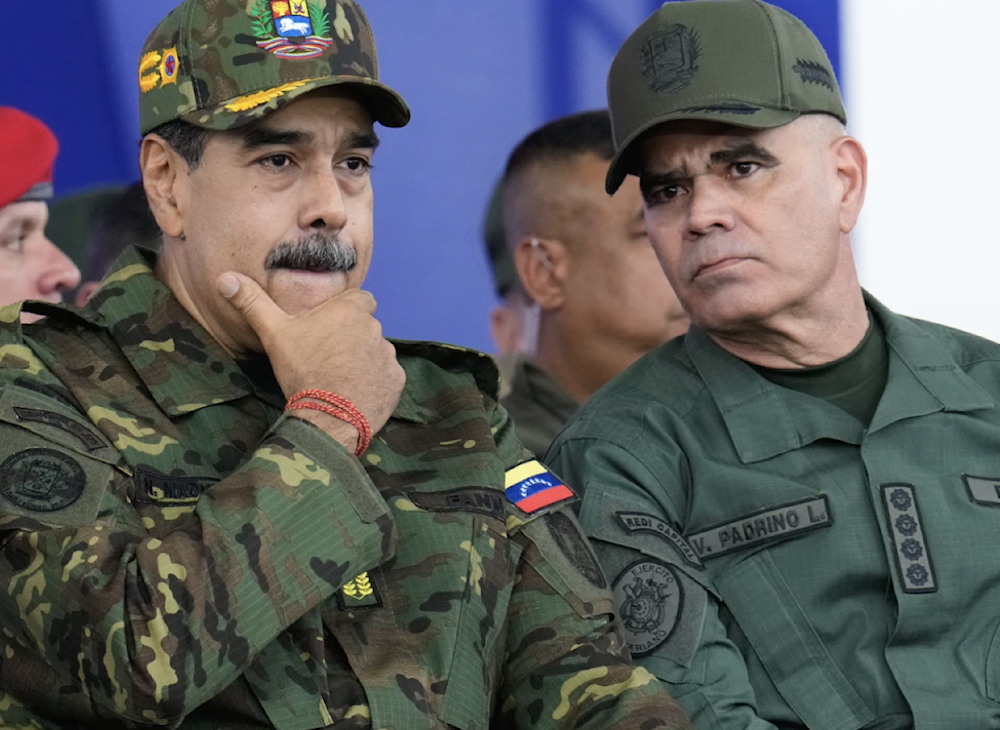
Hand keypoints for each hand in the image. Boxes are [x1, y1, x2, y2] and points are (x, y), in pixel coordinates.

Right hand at [216, 273, 404, 443]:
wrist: (328, 417)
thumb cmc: (302, 371)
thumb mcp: (274, 334)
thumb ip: (252, 303)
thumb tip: (224, 278)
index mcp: (350, 310)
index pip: (360, 299)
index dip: (346, 311)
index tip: (330, 327)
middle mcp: (375, 328)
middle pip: (366, 328)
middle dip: (353, 338)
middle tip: (329, 357)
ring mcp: (388, 356)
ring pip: (377, 352)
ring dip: (364, 360)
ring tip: (341, 378)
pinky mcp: (396, 380)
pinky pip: (386, 376)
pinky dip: (375, 382)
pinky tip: (355, 393)